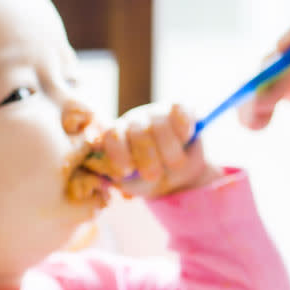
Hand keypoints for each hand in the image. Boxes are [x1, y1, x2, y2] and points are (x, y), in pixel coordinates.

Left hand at [84, 103, 221, 198]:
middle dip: (147, 158)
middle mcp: (134, 121)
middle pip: (138, 132)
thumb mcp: (130, 182)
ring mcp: (156, 112)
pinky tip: (185, 139)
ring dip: (170, 149)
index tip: (127, 172)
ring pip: (160, 124)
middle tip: (154, 176)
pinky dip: (182, 127)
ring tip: (176, 165)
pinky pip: (178, 110)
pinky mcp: (179, 108)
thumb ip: (115, 174)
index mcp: (118, 136)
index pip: (111, 136)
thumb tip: (104, 167)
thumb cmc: (151, 178)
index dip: (118, 154)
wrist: (181, 175)